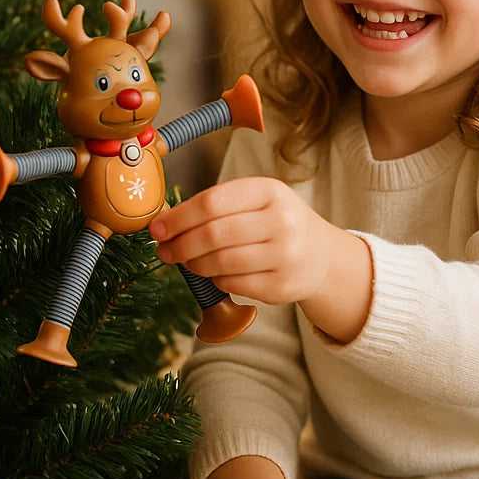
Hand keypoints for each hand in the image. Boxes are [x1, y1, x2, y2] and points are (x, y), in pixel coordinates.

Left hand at [151, 177, 331, 305]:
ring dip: (195, 264)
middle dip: (181, 245)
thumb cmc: (277, 224)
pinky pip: (233, 284)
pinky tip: (218, 273)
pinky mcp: (282, 286)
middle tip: (165, 251)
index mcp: (271, 192)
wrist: (321, 255)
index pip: (212, 202)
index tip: (158, 228)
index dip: (179, 217)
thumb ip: (217, 206)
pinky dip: (217, 279)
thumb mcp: (258, 201)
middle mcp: (283, 221)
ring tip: (189, 262)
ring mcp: (286, 256)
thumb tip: (164, 223)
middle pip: (214, 234)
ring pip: (220, 262)